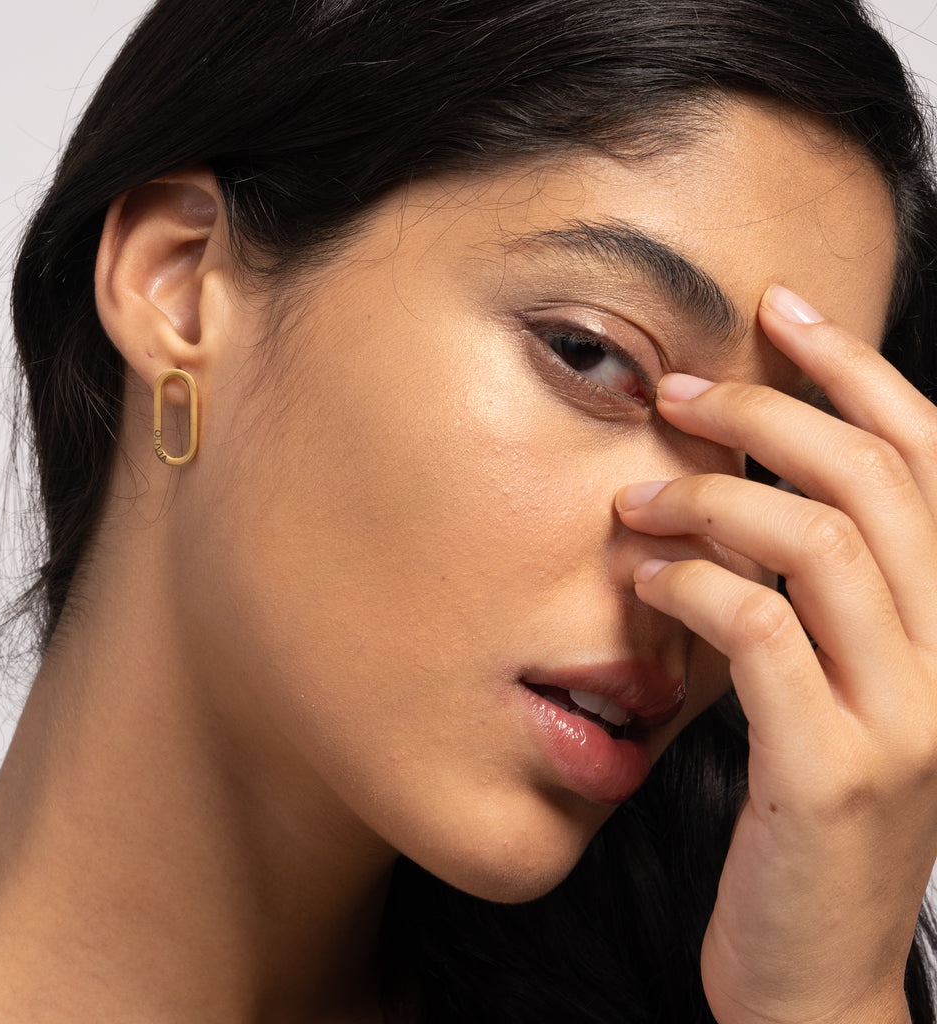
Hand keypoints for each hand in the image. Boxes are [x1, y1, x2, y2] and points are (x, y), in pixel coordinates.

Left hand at [615, 285, 936, 1023]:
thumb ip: (817, 602)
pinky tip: (642, 582)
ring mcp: (904, 715)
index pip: (928, 458)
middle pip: (871, 477)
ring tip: (636, 503)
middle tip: (676, 396)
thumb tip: (739, 495)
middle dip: (765, 414)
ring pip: (817, 542)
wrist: (821, 979)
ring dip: (710, 501)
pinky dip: (691, 585)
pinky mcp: (833, 769)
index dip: (857, 370)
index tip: (780, 311)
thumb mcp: (836, 694)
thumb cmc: (808, 821)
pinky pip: (760, 630)